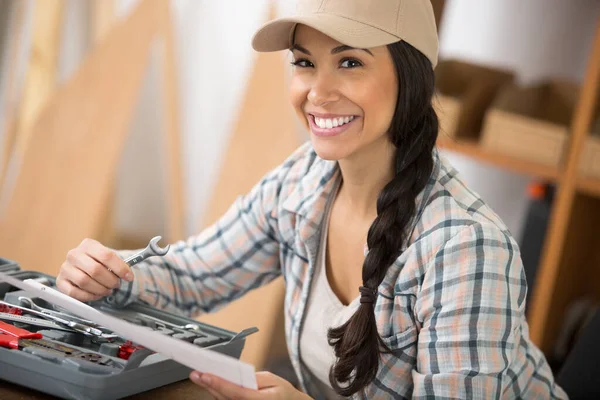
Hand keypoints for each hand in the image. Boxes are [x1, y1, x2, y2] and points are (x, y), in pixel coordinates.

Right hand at [56, 238, 132, 301]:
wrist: (81, 266)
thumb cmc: (97, 262)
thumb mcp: (107, 258)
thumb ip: (117, 264)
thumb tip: (128, 275)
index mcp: (88, 245)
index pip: (106, 255)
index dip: (120, 268)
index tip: (128, 277)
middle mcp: (74, 254)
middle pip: (95, 270)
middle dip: (110, 281)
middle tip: (116, 285)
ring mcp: (65, 268)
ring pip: (84, 281)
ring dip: (100, 289)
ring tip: (107, 290)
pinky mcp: (60, 282)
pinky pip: (74, 293)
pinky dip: (88, 296)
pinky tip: (96, 295)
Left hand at [189, 371, 311, 399]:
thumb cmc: (282, 393)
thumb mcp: (272, 380)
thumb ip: (254, 378)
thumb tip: (237, 375)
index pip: (236, 392)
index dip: (219, 384)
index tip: (206, 375)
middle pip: (225, 398)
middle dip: (209, 385)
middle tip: (196, 374)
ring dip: (211, 390)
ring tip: (199, 377)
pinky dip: (218, 394)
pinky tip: (210, 386)